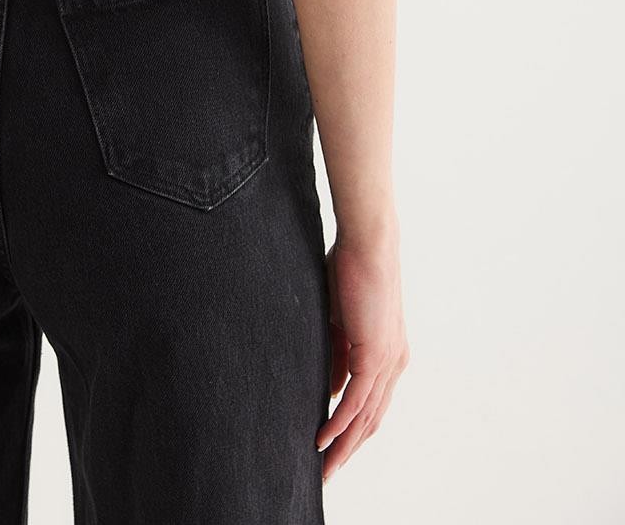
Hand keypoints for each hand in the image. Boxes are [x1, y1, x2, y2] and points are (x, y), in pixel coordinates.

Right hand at [317, 229, 409, 481]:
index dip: (353, 432)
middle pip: (371, 421)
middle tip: (328, 474)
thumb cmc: (351, 271)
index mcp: (389, 356)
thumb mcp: (340, 323)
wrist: (369, 243)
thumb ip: (338, 356)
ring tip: (324, 468)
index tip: (333, 450)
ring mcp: (388, 361)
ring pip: (365, 417)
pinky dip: (339, 422)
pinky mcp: (375, 354)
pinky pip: (356, 399)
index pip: (372, 406)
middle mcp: (394, 364)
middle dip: (349, 450)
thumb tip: (330, 391)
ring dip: (343, 445)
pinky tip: (323, 438)